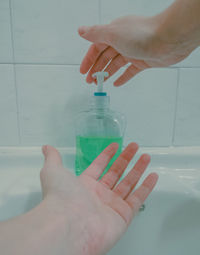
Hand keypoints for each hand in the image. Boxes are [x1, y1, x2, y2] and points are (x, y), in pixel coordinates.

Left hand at [41, 143, 157, 254]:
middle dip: (126, 159)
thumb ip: (53, 158)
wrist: (68, 225)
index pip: (99, 166)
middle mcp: (98, 195)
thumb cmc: (60, 197)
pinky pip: (138, 198)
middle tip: (135, 147)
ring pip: (129, 183)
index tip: (116, 145)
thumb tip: (46, 147)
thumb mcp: (53, 171)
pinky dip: (146, 187)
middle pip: (116, 173)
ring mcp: (111, 205)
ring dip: (138, 170)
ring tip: (146, 157)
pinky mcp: (123, 216)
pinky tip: (153, 175)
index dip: (107, 155)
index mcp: (84, 185)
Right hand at [78, 15, 192, 85]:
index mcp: (114, 32)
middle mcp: (123, 41)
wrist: (169, 39)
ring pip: (116, 64)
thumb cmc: (142, 34)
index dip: (88, 59)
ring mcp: (133, 51)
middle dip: (96, 69)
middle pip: (105, 57)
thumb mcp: (113, 33)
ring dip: (107, 73)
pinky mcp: (143, 60)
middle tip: (89, 81)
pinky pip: (130, 71)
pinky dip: (123, 77)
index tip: (82, 71)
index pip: (96, 47)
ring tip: (99, 83)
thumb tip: (81, 30)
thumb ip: (96, 33)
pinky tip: (116, 84)